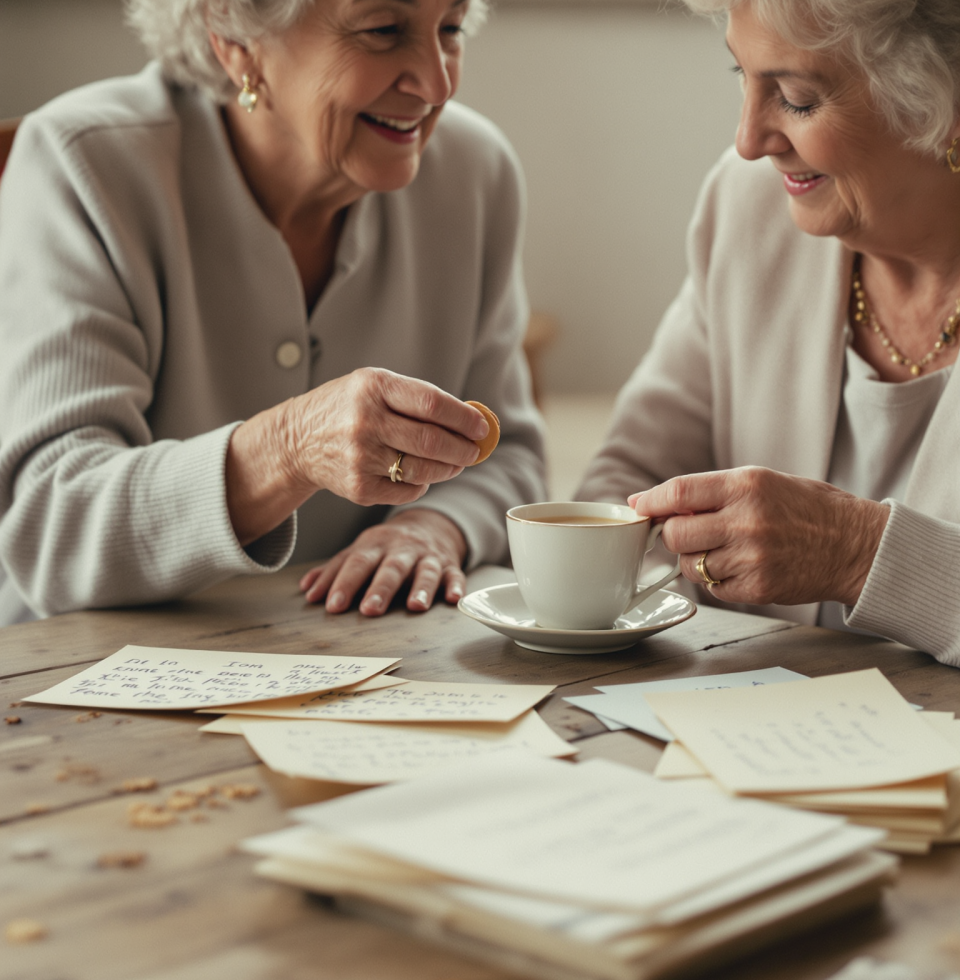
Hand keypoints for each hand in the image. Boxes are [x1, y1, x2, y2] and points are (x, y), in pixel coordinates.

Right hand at [226, 368, 488, 544]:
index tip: (482, 426)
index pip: (432, 404)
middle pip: (432, 442)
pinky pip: (407, 491)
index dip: (464, 418)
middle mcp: (364, 422)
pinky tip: (420, 475)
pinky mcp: (358, 488)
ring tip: (456, 464)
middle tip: (476, 451)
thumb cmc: (348, 408)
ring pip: (423, 470)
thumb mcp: (374, 386)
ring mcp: (359, 458)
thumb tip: (472, 420)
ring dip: (448, 469)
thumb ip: (418, 398)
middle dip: (463, 449)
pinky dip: (422, 484)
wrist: (297, 440)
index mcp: (372, 387)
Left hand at [299, 509, 467, 615]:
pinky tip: (453, 598)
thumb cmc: (387, 546)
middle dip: (380, 589)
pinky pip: (455, 575)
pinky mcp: (450, 565)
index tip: (333, 605)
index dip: (345, 583)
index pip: (357, 563)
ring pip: (425, 571)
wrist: (429, 526)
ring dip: (421, 588)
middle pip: (390, 568)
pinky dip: (456, 586)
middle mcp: (401, 549)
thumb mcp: (360, 551)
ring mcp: (427, 557)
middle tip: (369, 610)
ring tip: (415, 606)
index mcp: (375, 545)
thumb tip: (307, 590)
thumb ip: (335, 570)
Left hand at [629, 467, 889, 606]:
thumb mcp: (762, 481)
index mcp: (746, 485)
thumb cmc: (806, 508)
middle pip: (675, 533)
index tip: (637, 506)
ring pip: (689, 564)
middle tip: (688, 531)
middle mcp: (746, 521)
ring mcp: (751, 558)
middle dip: (673, 533)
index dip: (650, 501)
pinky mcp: (756, 588)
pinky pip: (712, 588)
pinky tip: (740, 567)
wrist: (855, 545)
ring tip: (723, 549)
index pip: (678, 492)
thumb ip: (711, 491)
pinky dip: (716, 580)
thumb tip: (653, 502)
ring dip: (695, 559)